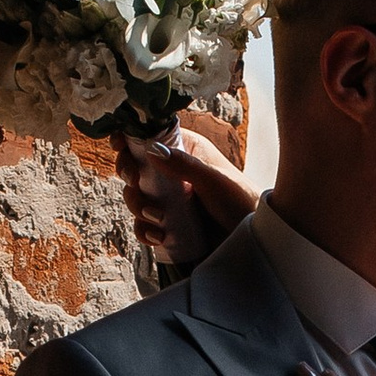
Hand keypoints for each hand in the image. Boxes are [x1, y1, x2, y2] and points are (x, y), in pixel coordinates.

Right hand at [117, 115, 259, 272]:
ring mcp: (169, 199)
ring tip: (159, 218)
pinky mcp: (169, 224)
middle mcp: (172, 172)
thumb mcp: (213, 180)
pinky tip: (159, 237)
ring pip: (136, 198)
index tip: (119, 146)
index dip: (128, 140)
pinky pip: (145, 225)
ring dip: (139, 207)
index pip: (148, 138)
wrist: (256, 238)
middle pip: (134, 168)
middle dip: (130, 178)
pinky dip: (145, 231)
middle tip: (137, 183)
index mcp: (183, 150)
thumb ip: (184, 166)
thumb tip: (152, 149)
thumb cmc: (241, 200)